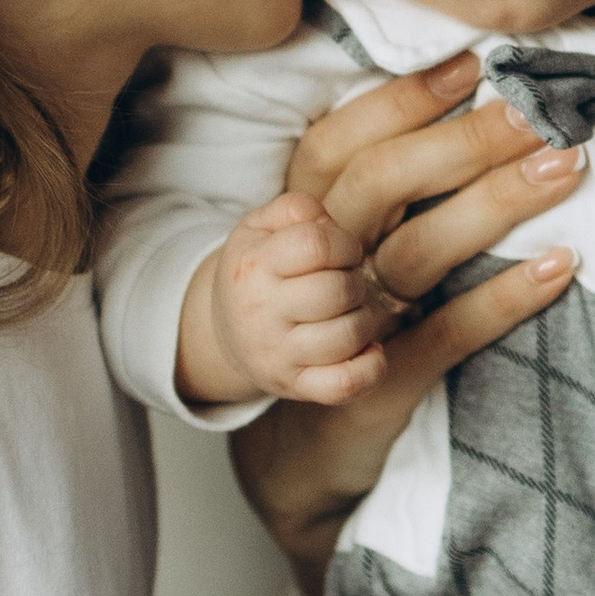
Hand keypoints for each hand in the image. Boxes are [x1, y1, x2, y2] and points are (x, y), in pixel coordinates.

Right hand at [177, 49, 584, 411]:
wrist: (306, 432)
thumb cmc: (339, 307)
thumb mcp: (340, 238)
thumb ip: (383, 180)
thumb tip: (468, 97)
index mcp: (305, 213)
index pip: (343, 142)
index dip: (404, 101)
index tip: (475, 65)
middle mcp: (324, 260)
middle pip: (385, 183)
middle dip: (467, 141)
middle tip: (540, 114)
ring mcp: (351, 317)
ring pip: (418, 250)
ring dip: (495, 204)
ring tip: (563, 170)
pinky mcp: (385, 375)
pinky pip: (448, 331)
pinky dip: (505, 298)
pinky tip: (559, 265)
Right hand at [184, 185, 408, 409]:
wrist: (223, 331)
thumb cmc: (257, 271)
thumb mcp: (260, 227)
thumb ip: (296, 209)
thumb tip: (328, 223)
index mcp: (254, 265)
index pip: (316, 245)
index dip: (345, 244)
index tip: (344, 253)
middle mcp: (261, 312)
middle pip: (337, 291)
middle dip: (355, 282)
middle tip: (345, 284)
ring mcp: (277, 355)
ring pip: (348, 336)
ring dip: (365, 320)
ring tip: (351, 312)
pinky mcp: (295, 386)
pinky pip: (346, 384)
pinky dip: (371, 368)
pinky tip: (367, 349)